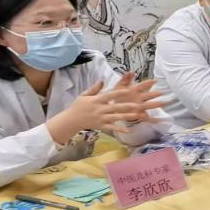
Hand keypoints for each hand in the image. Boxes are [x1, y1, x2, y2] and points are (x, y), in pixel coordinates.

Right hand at [47, 79, 166, 144]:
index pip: (109, 95)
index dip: (118, 92)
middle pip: (115, 107)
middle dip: (126, 106)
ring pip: (115, 117)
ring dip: (126, 117)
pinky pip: (111, 128)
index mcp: (96, 100)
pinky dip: (119, 129)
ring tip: (136, 116)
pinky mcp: (101, 126)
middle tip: (138, 105)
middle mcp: (100, 109)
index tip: (128, 89)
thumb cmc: (78, 106)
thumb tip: (102, 80)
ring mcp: (101, 119)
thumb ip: (94, 88)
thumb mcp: (84, 95)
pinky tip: (128, 130)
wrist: (71, 120)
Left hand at [107, 72, 167, 123]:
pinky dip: (154, 119)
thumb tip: (131, 71)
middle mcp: (139, 98)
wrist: (114, 108)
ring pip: (149, 105)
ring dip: (156, 104)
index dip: (148, 83)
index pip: (142, 85)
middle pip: (148, 95)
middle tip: (161, 92)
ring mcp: (140, 107)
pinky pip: (147, 118)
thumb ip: (125, 79)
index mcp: (134, 91)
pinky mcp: (139, 115)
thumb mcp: (119, 86)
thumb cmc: (118, 96)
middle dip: (154, 94)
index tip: (155, 80)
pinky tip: (160, 120)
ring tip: (163, 103)